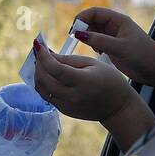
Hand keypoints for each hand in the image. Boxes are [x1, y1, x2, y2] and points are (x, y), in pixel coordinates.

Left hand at [33, 40, 154, 150]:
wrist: (117, 108)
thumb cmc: (109, 80)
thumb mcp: (93, 63)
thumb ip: (68, 59)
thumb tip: (47, 54)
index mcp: (82, 82)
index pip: (56, 69)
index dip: (44, 57)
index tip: (38, 45)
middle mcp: (72, 96)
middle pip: (44, 79)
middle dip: (38, 63)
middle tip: (39, 51)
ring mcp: (66, 105)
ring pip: (41, 89)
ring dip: (38, 74)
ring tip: (42, 62)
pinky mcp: (63, 110)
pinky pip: (46, 95)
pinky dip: (43, 83)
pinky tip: (48, 74)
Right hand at [72, 7, 154, 91]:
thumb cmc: (143, 56)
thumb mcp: (119, 48)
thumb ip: (99, 40)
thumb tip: (79, 34)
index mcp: (119, 20)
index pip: (95, 12)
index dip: (82, 18)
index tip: (74, 30)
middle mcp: (115, 26)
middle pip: (92, 21)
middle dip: (83, 28)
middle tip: (76, 40)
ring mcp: (114, 37)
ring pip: (94, 32)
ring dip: (88, 38)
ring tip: (91, 48)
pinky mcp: (113, 47)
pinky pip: (97, 42)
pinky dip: (93, 45)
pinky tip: (97, 53)